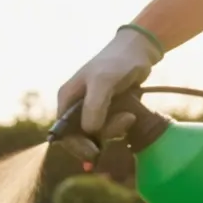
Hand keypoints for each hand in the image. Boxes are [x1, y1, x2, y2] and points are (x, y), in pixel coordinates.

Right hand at [55, 26, 163, 162]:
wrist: (139, 50)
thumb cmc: (118, 62)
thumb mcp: (104, 81)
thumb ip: (94, 106)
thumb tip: (88, 131)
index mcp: (67, 99)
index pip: (63, 133)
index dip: (76, 146)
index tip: (94, 152)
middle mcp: (75, 106)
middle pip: (80, 137)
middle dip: (100, 137)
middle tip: (122, 127)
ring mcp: (91, 109)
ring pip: (96, 135)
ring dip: (114, 130)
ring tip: (129, 116)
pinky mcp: (106, 111)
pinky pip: (108, 129)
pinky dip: (119, 127)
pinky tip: (130, 116)